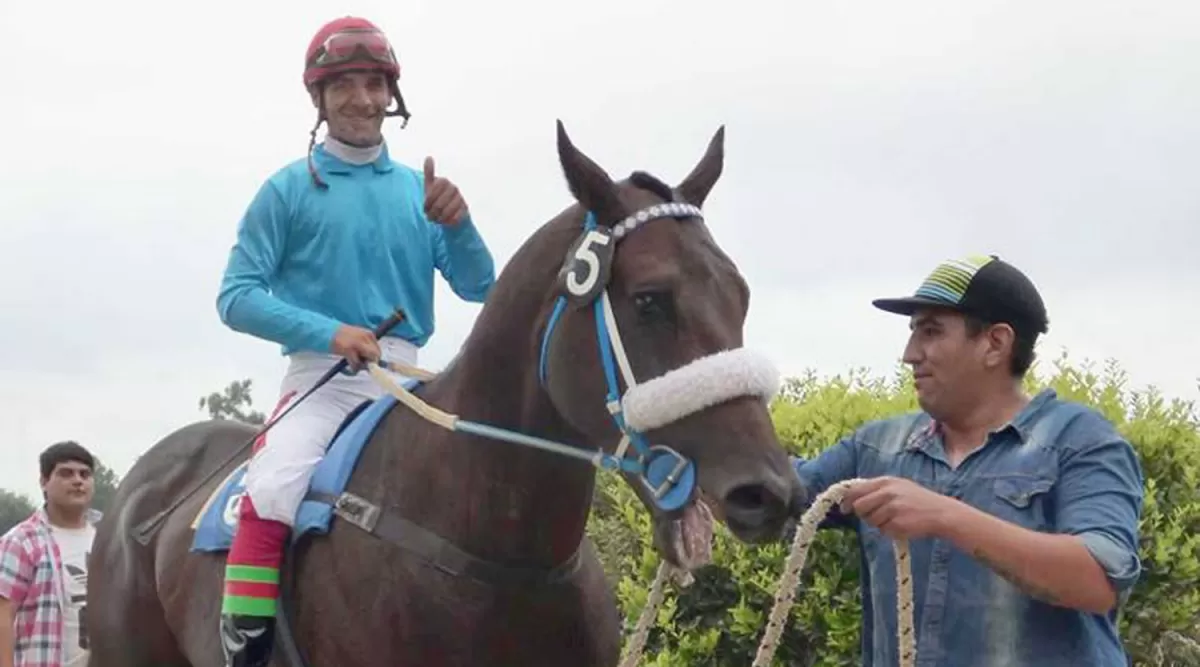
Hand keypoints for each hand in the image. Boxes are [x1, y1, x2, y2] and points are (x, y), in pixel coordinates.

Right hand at [330, 325, 380, 370]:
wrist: (324, 330)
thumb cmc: (340, 336)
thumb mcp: (356, 337)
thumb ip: (365, 346)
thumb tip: (372, 361)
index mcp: (368, 334)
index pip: (378, 350)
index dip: (374, 359)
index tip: (367, 364)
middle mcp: (364, 337)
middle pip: (376, 356)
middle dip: (370, 364)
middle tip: (361, 367)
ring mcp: (357, 343)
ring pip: (366, 362)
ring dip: (359, 368)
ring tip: (352, 368)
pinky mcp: (348, 349)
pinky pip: (355, 365)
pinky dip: (352, 371)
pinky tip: (346, 370)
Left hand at [423, 156, 469, 225]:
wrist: (451, 211)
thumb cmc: (438, 198)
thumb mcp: (430, 186)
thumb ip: (429, 173)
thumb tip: (429, 157)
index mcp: (444, 181)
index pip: (431, 194)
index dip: (427, 203)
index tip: (425, 208)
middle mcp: (454, 188)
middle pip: (439, 204)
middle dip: (432, 213)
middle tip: (429, 217)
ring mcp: (461, 198)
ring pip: (446, 212)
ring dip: (439, 219)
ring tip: (436, 220)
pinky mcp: (465, 209)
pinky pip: (455, 218)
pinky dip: (448, 222)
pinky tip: (445, 222)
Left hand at [839, 476, 957, 540]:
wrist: (940, 513)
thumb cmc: (917, 501)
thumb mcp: (898, 487)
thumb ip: (877, 490)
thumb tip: (851, 498)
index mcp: (886, 481)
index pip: (856, 489)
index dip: (848, 500)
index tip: (844, 508)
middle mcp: (887, 493)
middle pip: (860, 506)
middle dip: (863, 514)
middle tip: (874, 516)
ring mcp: (892, 508)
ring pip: (871, 520)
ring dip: (879, 523)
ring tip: (895, 519)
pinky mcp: (897, 523)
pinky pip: (883, 531)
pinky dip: (889, 531)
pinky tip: (902, 525)